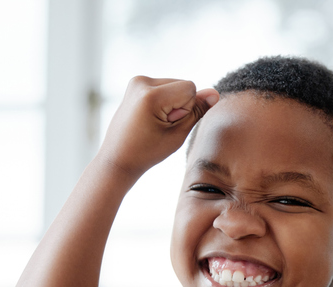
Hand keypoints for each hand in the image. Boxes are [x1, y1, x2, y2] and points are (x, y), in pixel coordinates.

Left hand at [96, 76, 218, 176]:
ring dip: (172, 103)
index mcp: (151, 95)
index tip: (168, 124)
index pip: (190, 88)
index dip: (187, 109)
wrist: (118, 158)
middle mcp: (141, 82)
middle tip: (159, 126)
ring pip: (175, 86)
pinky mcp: (136, 84)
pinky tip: (150, 117)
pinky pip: (164, 87)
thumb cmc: (147, 152)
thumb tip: (214, 93)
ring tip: (154, 123)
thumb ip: (197, 111)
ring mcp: (137, 81)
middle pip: (183, 85)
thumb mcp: (177, 135)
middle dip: (179, 105)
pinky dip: (164, 101)